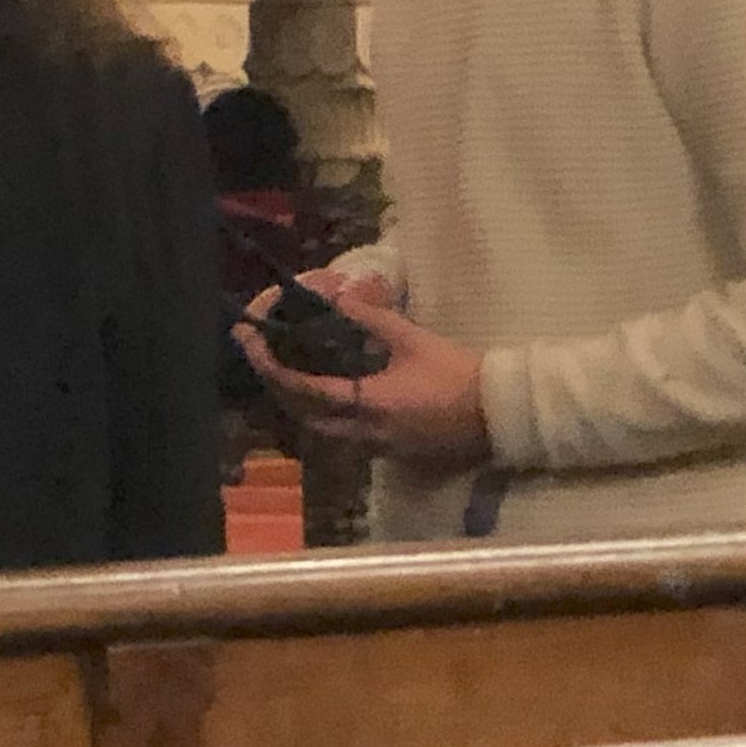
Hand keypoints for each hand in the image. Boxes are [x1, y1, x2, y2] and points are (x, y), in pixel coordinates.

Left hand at [237, 272, 493, 470]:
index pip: (300, 389)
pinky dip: (320, 412)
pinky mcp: (385, 450)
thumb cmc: (457, 375)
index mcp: (365, 404)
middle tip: (262, 349)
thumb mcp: (412, 339)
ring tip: (286, 365)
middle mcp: (361, 432)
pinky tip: (322, 388)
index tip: (249, 338)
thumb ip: (371, 317)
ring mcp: (372, 447)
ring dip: (295, 400)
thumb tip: (340, 296)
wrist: (497, 415)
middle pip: (299, 414)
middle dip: (274, 383)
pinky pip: (337, 434)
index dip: (268, 364)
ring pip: (316, 428)